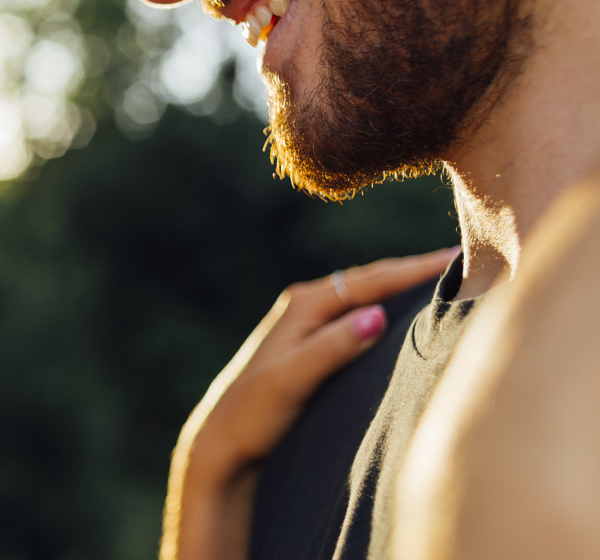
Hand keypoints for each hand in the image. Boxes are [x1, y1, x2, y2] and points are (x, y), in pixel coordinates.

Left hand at [163, 247, 458, 559]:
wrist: (223, 438)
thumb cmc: (254, 412)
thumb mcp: (292, 380)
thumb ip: (332, 347)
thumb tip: (377, 314)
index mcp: (304, 305)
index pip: (371, 280)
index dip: (416, 269)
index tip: (459, 257)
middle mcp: (307, 305)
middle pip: (373, 279)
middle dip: (419, 269)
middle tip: (471, 257)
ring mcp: (310, 322)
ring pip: (369, 294)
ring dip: (407, 284)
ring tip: (452, 275)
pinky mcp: (314, 341)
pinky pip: (362, 312)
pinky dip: (391, 305)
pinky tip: (412, 309)